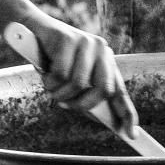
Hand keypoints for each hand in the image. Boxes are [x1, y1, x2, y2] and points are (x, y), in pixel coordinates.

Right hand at [30, 15, 136, 130]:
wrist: (32, 29)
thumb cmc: (51, 59)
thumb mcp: (71, 78)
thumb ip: (85, 94)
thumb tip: (98, 117)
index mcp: (106, 62)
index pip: (120, 91)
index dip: (127, 113)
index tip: (132, 135)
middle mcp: (102, 51)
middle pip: (103, 90)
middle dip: (82, 104)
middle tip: (65, 104)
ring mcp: (87, 43)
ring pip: (78, 84)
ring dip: (59, 92)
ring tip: (50, 85)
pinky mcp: (70, 39)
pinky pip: (61, 74)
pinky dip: (49, 80)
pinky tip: (45, 73)